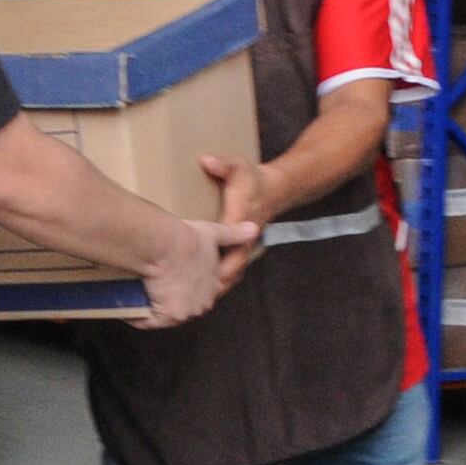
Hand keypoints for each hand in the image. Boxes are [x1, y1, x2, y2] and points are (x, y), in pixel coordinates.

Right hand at [135, 215, 260, 329]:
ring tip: (135, 295)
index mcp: (212, 288)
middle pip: (181, 307)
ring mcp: (184, 312)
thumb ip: (234, 234)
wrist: (169, 243)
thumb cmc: (188, 238)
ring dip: (151, 310)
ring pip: (163, 315)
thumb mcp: (215, 234)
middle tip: (150, 287)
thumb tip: (253, 228)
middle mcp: (201, 304)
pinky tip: (127, 307)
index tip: (169, 282)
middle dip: (167, 301)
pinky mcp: (166, 316)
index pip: (198, 295)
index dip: (183, 289)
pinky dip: (135, 315)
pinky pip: (146, 320)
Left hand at [197, 152, 274, 294]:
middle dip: (210, 284)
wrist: (276, 189)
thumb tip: (206, 160)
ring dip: (213, 288)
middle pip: (230, 270)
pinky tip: (196, 292)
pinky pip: (229, 271)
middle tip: (188, 300)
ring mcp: (244, 247)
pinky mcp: (240, 250)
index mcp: (241, 223)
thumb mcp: (239, 167)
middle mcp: (244, 240)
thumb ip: (223, 165)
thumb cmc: (254, 178)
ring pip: (230, 275)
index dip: (213, 263)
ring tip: (189, 304)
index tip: (195, 275)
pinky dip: (216, 282)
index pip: (229, 247)